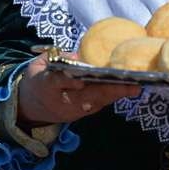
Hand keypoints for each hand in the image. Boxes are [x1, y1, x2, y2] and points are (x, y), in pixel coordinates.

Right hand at [16, 55, 140, 126]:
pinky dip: (115, 97)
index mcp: (45, 86)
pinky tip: (130, 89)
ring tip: (135, 86)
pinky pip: (101, 104)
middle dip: (108, 90)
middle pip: (86, 96)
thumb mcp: (38, 65)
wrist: (32, 107)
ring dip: (117, 94)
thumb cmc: (39, 79)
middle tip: (129, 83)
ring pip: (97, 102)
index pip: (56, 82)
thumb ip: (55, 58)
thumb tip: (77, 57)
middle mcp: (62, 100)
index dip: (68, 81)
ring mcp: (74, 109)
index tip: (81, 80)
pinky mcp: (83, 112)